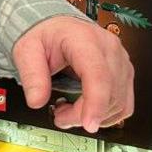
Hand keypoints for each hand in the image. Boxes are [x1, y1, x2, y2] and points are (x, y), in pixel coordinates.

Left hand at [11, 15, 134, 133]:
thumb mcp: (26, 51)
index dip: (96, 103)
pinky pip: (124, 104)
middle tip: (59, 116)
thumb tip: (37, 101)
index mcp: (85, 39)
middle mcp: (109, 49)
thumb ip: (32, 76)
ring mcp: (120, 61)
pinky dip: (106, 114)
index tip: (89, 124)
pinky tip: (85, 110)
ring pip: (119, 102)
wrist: (56, 27)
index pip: (98, 74)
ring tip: (69, 111)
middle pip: (109, 93)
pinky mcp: (124, 73)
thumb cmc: (44, 35)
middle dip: (84, 114)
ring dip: (95, 116)